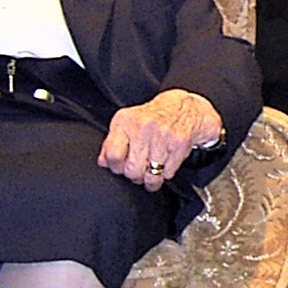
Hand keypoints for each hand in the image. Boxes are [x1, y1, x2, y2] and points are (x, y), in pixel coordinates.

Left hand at [98, 88, 223, 190]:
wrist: (184, 108)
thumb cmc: (152, 118)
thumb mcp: (127, 124)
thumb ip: (111, 143)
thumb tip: (103, 162)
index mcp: (125, 121)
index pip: (113, 155)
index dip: (116, 167)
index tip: (121, 168)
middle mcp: (143, 127)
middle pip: (132, 170)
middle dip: (135, 176)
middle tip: (139, 170)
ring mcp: (162, 135)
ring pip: (151, 176)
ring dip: (151, 179)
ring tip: (152, 171)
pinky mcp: (179, 144)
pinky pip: (168, 173)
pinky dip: (167, 173)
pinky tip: (166, 164)